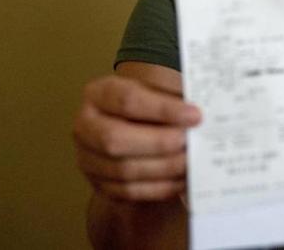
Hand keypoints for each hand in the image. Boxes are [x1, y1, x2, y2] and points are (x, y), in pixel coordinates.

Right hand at [73, 74, 200, 200]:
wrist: (134, 129)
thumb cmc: (149, 107)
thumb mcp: (156, 91)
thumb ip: (173, 99)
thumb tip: (197, 114)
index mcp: (99, 94)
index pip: (127, 100)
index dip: (162, 109)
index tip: (195, 115)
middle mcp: (86, 126)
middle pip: (115, 138)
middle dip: (158, 142)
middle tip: (189, 141)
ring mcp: (88, 159)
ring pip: (123, 170)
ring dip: (163, 167)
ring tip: (190, 160)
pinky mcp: (100, 185)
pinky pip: (129, 192)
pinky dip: (160, 187)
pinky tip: (182, 178)